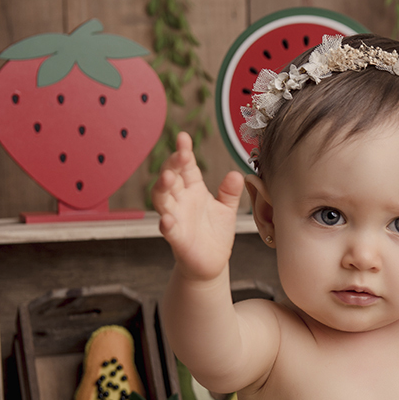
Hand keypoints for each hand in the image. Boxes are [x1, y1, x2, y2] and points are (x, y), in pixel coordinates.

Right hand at [152, 132, 243, 281]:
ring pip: (162, 199)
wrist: (212, 262)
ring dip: (163, 188)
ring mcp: (176, 218)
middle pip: (171, 178)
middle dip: (172, 165)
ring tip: (168, 177)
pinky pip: (168, 229)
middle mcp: (180, 200)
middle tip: (180, 155)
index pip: (186, 166)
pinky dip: (166, 223)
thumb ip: (230, 192)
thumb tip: (236, 173)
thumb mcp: (226, 209)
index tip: (183, 137)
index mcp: (193, 189)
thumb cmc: (216, 232)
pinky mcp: (176, 238)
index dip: (184, 152)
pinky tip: (167, 218)